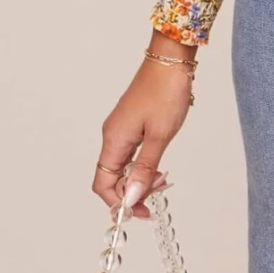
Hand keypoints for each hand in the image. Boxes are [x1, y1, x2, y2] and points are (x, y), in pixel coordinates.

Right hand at [93, 43, 193, 219]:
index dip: (119, 203)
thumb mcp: (159, 136)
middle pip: (111, 179)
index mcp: (113, 140)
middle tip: (159, 193)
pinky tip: (159, 166)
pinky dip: (143, 166)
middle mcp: (112, 137)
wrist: (170, 60)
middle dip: (132, 193)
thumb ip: (145, 169)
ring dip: (140, 180)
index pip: (103, 184)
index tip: (142, 211)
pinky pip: (131, 155)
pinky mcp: (132, 125)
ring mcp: (121, 131)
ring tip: (163, 179)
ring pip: (123, 168)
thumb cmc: (165, 92)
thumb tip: (131, 197)